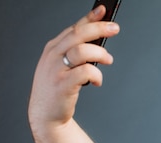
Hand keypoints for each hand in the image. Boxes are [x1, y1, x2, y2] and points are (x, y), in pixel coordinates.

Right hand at [28, 6, 119, 132]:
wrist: (45, 114)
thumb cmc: (57, 89)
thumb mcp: (61, 66)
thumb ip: (75, 52)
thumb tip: (98, 41)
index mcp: (53, 48)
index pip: (73, 28)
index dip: (89, 18)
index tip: (103, 10)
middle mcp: (53, 55)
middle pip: (79, 35)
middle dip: (99, 28)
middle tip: (115, 29)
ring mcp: (56, 70)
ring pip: (82, 51)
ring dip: (100, 54)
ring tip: (108, 61)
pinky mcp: (63, 84)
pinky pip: (85, 72)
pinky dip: (96, 75)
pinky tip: (97, 82)